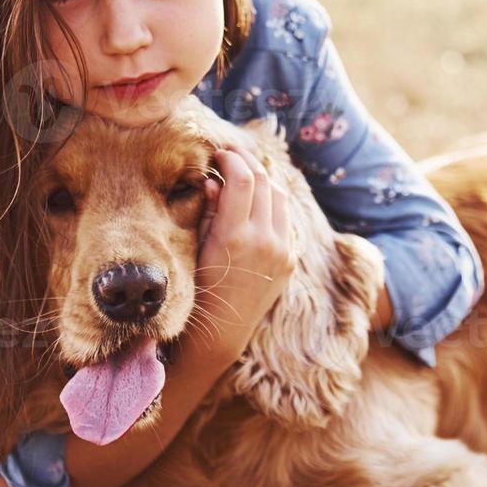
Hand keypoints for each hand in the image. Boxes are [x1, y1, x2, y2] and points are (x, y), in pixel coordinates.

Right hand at [191, 142, 294, 361]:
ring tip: (243, 177)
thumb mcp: (196, 247)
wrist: (222, 331)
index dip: (231, 159)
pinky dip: (272, 204)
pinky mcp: (290, 259)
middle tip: (231, 158)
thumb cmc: (198, 287)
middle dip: (247, 163)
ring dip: (262, 181)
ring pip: (279, 197)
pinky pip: (285, 220)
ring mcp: (282, 250)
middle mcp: (264, 241)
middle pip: (264, 182)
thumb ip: (209, 210)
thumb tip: (216, 180)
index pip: (243, 178)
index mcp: (235, 236)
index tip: (218, 155)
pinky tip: (256, 204)